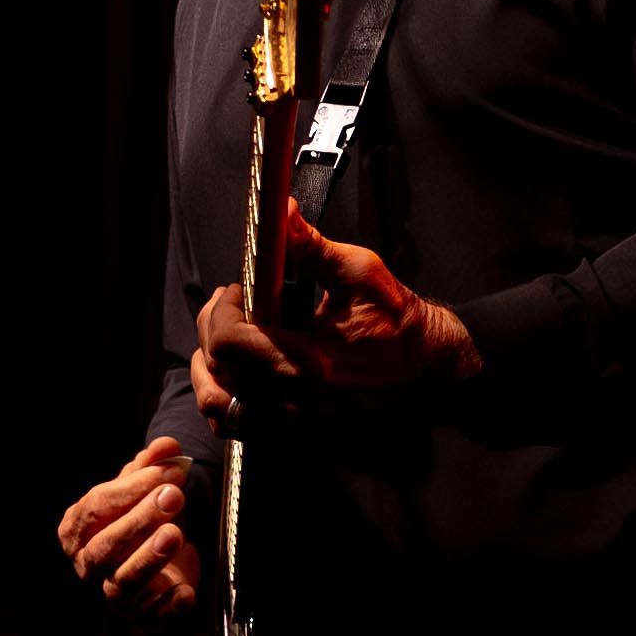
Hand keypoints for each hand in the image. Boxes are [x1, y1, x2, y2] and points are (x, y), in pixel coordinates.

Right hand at [57, 435, 200, 616]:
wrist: (157, 563)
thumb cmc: (138, 523)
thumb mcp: (141, 491)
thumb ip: (151, 467)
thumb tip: (166, 447)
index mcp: (76, 530)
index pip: (96, 507)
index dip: (131, 488)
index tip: (167, 471)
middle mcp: (87, 565)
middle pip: (105, 546)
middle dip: (140, 520)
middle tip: (173, 497)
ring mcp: (112, 594)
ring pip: (123, 581)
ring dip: (149, 558)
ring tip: (174, 534)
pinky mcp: (143, 615)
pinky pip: (153, 614)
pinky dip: (169, 605)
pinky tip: (185, 591)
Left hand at [189, 200, 480, 434]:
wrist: (426, 363)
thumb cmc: (396, 318)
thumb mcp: (359, 272)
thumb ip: (311, 246)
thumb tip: (282, 209)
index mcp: (309, 361)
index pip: (229, 342)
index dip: (221, 310)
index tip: (237, 288)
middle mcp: (295, 397)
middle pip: (216, 369)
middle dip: (213, 326)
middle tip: (230, 301)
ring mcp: (293, 418)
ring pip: (217, 403)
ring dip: (209, 365)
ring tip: (223, 335)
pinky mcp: (293, 426)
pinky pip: (237, 423)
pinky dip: (223, 396)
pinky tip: (231, 369)